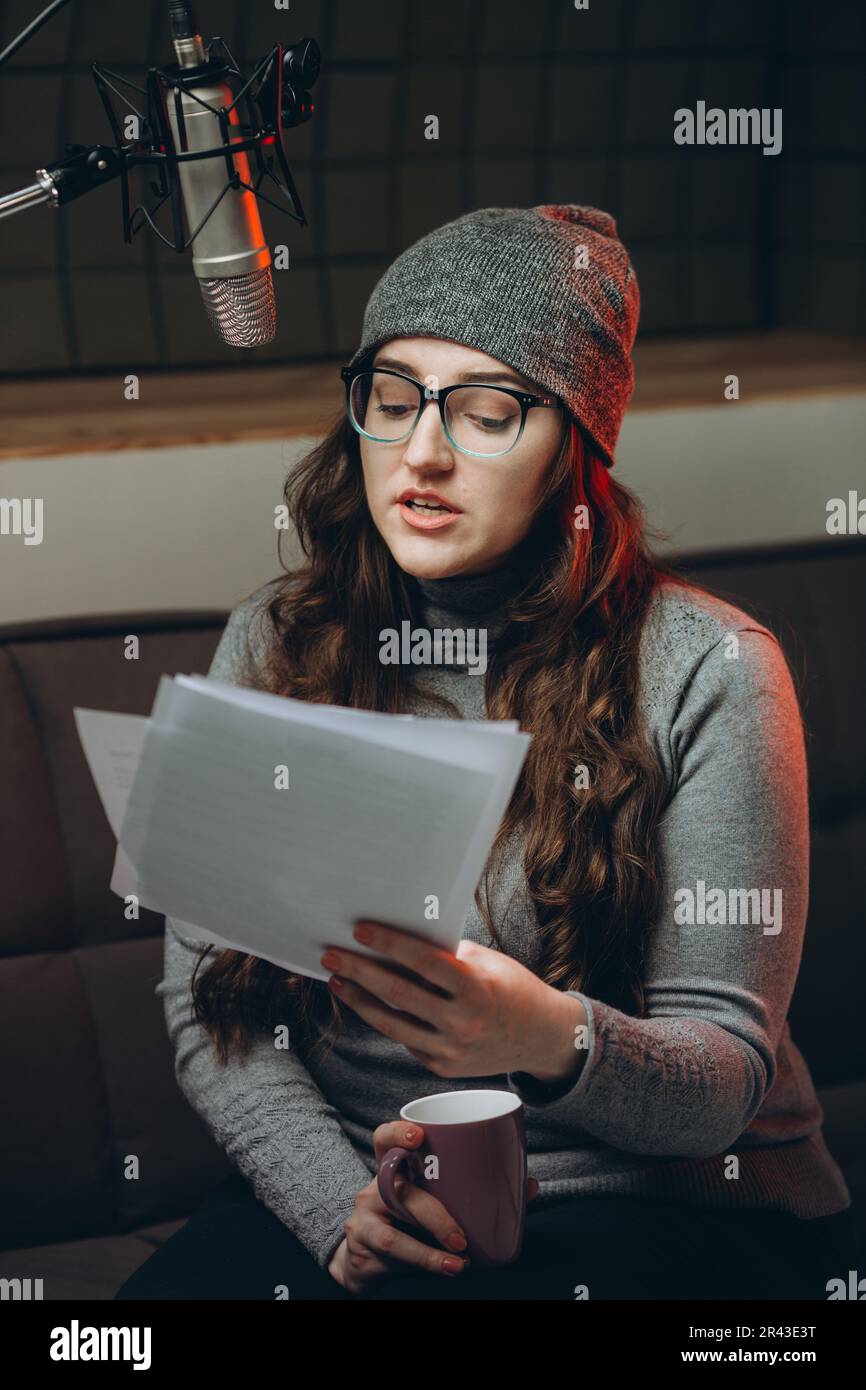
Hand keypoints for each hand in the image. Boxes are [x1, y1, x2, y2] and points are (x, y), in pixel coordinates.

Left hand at [320, 920, 586, 1084]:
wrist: (541, 1037)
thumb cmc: (512, 988)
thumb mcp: (487, 963)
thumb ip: (448, 955)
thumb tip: (403, 938)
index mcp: (474, 987)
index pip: (422, 961)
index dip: (388, 944)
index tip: (360, 931)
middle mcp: (461, 1022)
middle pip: (397, 993)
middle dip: (359, 971)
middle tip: (332, 954)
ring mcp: (450, 1049)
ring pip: (391, 1023)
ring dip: (359, 1000)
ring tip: (338, 980)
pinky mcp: (441, 1067)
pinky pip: (406, 1039)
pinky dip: (385, 1019)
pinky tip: (368, 1002)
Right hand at [327, 1119, 538, 1292]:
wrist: (367, 1259)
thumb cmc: (410, 1224)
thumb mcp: (435, 1204)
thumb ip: (475, 1194)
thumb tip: (527, 1186)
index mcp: (397, 1165)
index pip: (386, 1137)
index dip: (399, 1132)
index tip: (419, 1135)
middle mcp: (377, 1183)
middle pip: (399, 1184)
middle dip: (435, 1210)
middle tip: (462, 1234)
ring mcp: (367, 1211)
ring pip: (399, 1218)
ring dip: (434, 1237)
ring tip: (461, 1254)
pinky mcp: (364, 1237)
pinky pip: (394, 1245)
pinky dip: (426, 1258)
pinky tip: (448, 1266)